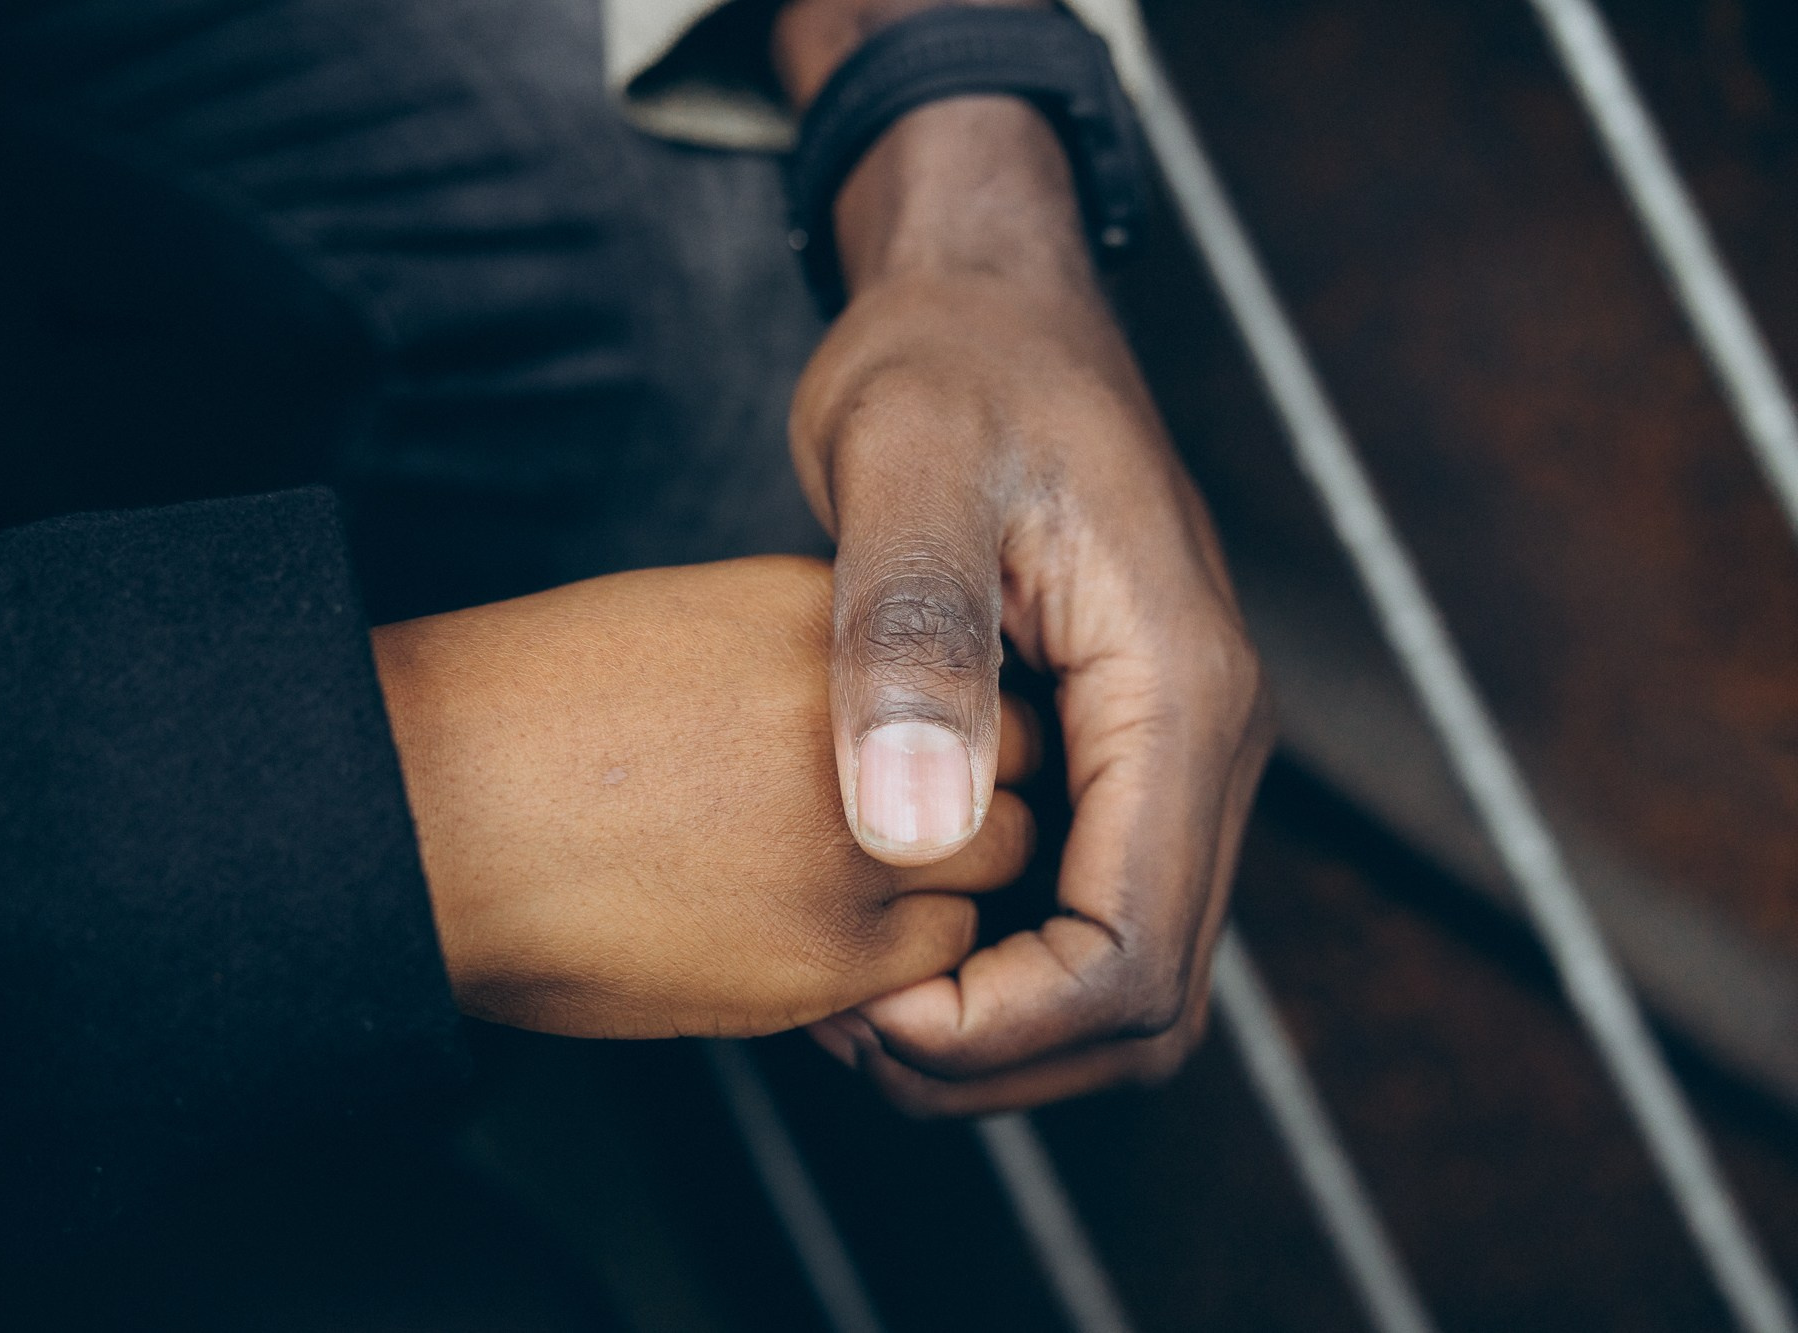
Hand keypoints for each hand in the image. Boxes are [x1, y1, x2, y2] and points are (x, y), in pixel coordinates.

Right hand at [371, 557, 1036, 1039]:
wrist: (424, 809)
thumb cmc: (522, 714)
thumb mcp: (688, 625)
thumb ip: (809, 663)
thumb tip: (873, 718)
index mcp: (832, 620)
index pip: (980, 672)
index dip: (961, 720)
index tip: (924, 751)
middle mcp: (871, 722)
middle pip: (1019, 766)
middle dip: (979, 798)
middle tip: (911, 826)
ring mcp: (861, 843)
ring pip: (992, 876)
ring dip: (943, 886)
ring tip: (847, 887)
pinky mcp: (830, 956)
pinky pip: (931, 966)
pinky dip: (897, 963)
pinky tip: (810, 940)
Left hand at [777, 5, 1274, 1113]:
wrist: (988, 298)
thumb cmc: (950, 362)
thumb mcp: (907, 465)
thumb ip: (914, 639)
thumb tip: (914, 836)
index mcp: (1181, 694)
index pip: (1132, 954)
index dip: (1003, 1028)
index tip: (859, 1011)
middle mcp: (1201, 742)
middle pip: (1143, 1000)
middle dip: (999, 1054)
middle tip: (839, 1024)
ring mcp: (1165, 751)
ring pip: (1119, 970)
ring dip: (996, 1021)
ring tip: (845, 985)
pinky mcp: (1115, 748)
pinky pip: (1081, 906)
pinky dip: (992, 958)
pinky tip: (877, 917)